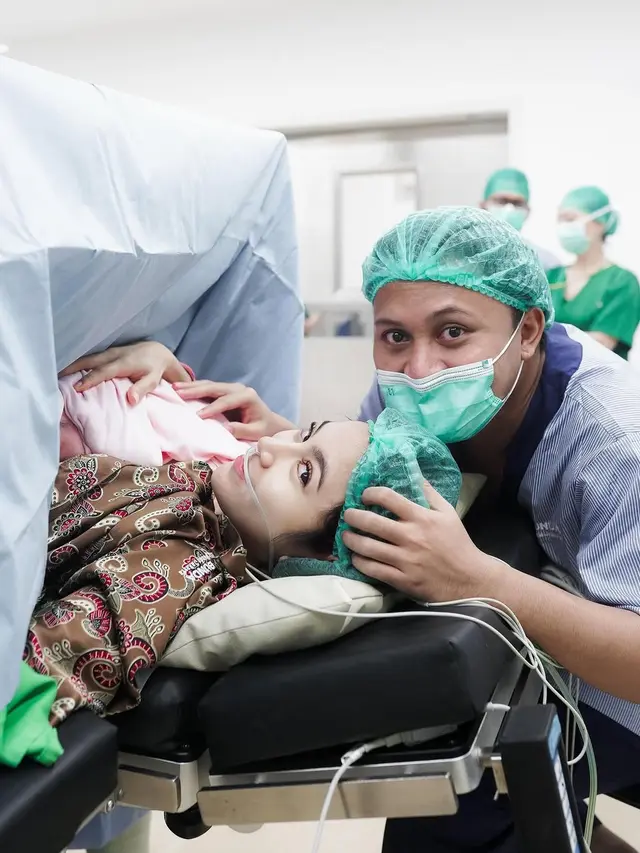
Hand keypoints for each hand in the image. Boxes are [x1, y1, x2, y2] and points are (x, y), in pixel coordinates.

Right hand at [59, 341, 190, 404]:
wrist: (158, 352)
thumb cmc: (156, 369)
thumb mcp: (154, 380)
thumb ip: (142, 389)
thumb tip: (131, 400)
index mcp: (124, 362)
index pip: (104, 371)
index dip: (91, 379)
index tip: (77, 388)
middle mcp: (114, 355)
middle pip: (90, 361)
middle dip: (73, 368)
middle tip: (55, 377)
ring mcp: (109, 352)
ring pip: (88, 358)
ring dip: (72, 364)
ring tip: (56, 373)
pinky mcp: (107, 353)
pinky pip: (91, 358)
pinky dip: (79, 363)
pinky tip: (68, 370)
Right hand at [173, 380, 294, 439]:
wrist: (269, 423)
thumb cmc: (263, 429)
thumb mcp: (256, 432)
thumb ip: (242, 430)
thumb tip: (225, 429)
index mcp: (248, 396)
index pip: (226, 401)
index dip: (212, 408)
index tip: (198, 416)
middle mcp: (239, 388)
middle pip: (215, 388)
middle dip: (196, 390)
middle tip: (178, 392)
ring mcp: (231, 388)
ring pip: (209, 385)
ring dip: (191, 386)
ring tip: (175, 388)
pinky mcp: (225, 391)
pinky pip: (208, 388)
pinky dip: (194, 388)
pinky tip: (181, 388)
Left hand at [342, 482, 499, 601]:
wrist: (469, 580)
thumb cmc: (458, 544)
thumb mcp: (449, 513)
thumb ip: (430, 494)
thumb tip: (415, 474)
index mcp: (422, 518)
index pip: (388, 498)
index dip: (371, 493)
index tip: (364, 496)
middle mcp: (411, 537)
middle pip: (371, 522)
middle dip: (353, 516)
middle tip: (348, 515)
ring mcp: (405, 560)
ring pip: (368, 547)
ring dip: (351, 540)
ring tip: (346, 536)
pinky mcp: (402, 580)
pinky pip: (373, 569)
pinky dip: (359, 562)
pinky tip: (355, 557)